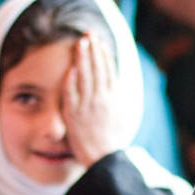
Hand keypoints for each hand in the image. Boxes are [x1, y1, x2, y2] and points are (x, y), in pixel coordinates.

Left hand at [63, 35, 132, 167]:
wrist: (105, 160)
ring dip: (83, 59)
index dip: (104, 55)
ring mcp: (87, 107)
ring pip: (84, 77)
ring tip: (80, 43)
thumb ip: (122, 101)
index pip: (108, 71)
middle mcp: (101, 100)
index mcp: (113, 100)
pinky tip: (70, 68)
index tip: (100, 42)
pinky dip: (71, 81)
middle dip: (93, 50)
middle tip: (89, 34)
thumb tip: (122, 88)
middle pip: (97, 69)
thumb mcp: (125, 119)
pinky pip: (72, 94)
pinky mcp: (74, 115)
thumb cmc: (115, 142)